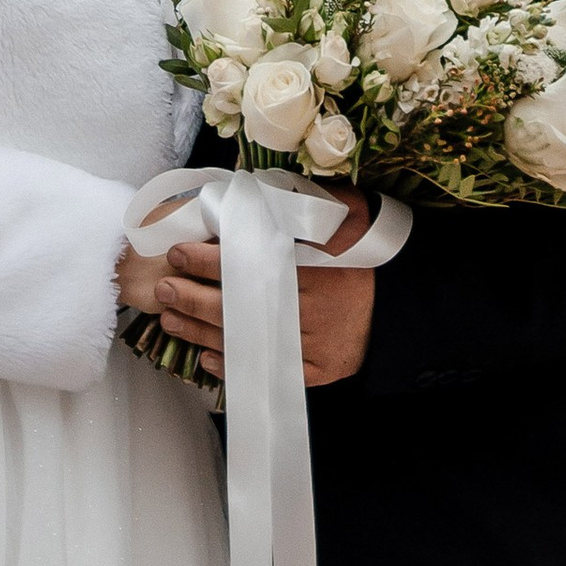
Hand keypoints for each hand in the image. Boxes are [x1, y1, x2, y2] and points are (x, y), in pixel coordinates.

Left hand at [147, 190, 378, 388]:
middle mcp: (308, 310)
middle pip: (236, 307)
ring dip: (200, 332)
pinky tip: (207, 357)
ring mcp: (312, 345)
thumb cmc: (365, 249)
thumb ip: (297, 202)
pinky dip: (235, 367)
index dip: (206, 259)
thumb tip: (245, 191)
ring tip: (169, 319)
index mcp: (310, 267)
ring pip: (244, 342)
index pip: (245, 265)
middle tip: (162, 288)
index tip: (178, 252)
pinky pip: (267, 374)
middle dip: (191, 298)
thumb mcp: (341, 212)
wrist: (404, 299)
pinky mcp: (318, 370)